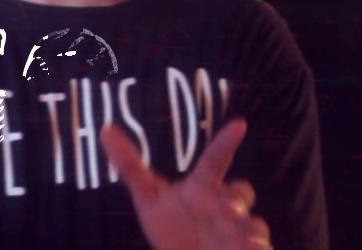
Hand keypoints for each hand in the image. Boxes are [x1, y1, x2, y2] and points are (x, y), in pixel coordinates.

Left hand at [100, 118, 271, 249]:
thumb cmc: (172, 226)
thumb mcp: (149, 199)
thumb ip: (130, 167)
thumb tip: (105, 129)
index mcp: (203, 187)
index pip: (215, 160)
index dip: (226, 142)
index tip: (239, 124)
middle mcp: (226, 206)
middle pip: (241, 192)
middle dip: (238, 198)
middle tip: (228, 209)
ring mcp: (240, 232)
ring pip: (256, 225)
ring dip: (253, 231)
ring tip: (247, 244)